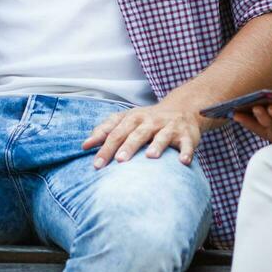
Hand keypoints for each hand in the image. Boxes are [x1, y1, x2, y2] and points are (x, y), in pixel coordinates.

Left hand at [82, 102, 202, 166]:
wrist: (183, 108)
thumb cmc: (147, 120)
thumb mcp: (126, 120)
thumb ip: (106, 131)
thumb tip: (84, 146)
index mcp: (133, 118)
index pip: (116, 132)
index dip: (105, 147)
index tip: (96, 164)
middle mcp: (150, 121)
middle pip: (136, 134)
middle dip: (128, 146)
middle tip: (119, 160)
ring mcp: (169, 127)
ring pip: (162, 136)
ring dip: (157, 145)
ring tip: (150, 156)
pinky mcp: (187, 135)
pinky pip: (187, 144)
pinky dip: (186, 152)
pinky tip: (183, 162)